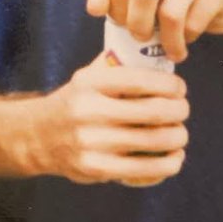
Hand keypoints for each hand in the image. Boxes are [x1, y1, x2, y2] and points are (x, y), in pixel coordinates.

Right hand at [32, 54, 188, 184]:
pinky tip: (174, 157)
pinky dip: (170, 163)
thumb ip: (116, 66)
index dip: (169, 84)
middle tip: (183, 109)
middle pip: (154, 111)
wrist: (39, 136)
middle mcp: (89, 110)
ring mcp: (92, 142)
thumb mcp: (86, 78)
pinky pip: (147, 168)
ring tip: (180, 133)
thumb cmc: (75, 104)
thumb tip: (155, 53)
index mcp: (89, 83)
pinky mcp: (98, 168)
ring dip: (178, 136)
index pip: (140, 80)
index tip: (179, 88)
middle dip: (179, 110)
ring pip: (155, 140)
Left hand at [86, 0, 222, 60]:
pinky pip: (195, 21)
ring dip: (167, 40)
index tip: (124, 25)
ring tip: (170, 51)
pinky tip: (188, 38)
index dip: (117, 12)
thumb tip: (94, 8)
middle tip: (141, 39)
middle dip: (137, 25)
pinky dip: (188, 37)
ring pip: (170, 12)